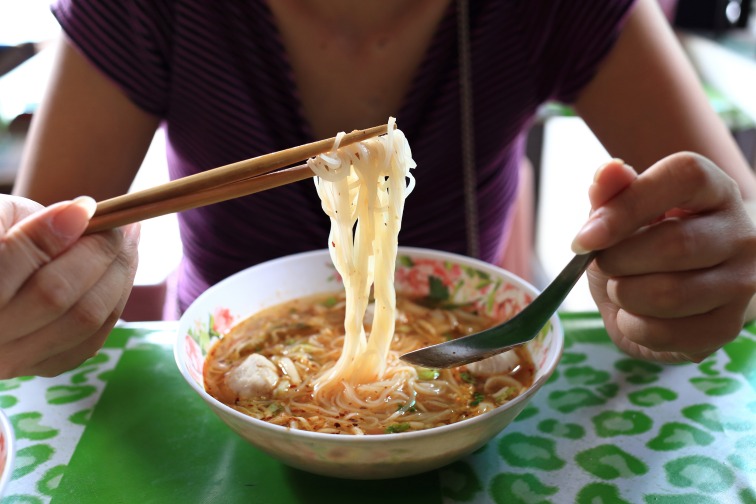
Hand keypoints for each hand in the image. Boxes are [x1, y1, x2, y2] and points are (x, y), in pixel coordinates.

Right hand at [0, 195, 138, 377]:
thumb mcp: (0, 219)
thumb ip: (31, 222)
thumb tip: (81, 213)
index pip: (12, 260)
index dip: (59, 231)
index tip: (87, 207)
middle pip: (57, 296)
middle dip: (100, 253)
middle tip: (119, 224)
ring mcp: (11, 360)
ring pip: (85, 320)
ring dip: (119, 275)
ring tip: (127, 242)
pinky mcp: (41, 367)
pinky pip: (93, 338)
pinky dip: (115, 300)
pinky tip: (119, 272)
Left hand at [572, 154, 755, 361]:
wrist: (675, 291)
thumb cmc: (643, 242)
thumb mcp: (620, 213)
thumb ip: (612, 193)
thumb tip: (608, 171)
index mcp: (714, 189)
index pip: (684, 177)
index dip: (627, 207)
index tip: (584, 238)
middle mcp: (741, 232)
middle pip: (674, 245)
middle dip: (618, 261)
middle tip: (604, 264)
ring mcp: (742, 282)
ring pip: (669, 294)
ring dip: (624, 295)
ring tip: (621, 288)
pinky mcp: (728, 327)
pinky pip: (666, 333)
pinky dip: (633, 327)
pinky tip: (634, 315)